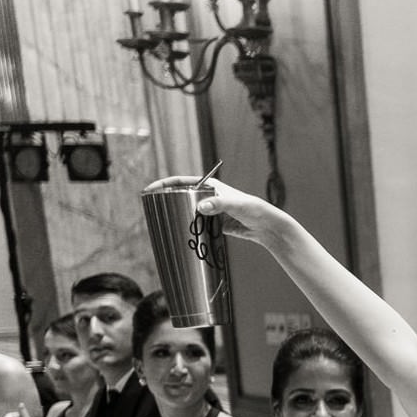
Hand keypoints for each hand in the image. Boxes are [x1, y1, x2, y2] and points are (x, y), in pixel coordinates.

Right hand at [153, 175, 287, 249]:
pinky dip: (189, 229)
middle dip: (167, 203)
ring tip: (163, 224)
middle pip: (181, 197)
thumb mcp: (235, 204)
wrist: (267, 226)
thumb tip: (200, 207)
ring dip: (177, 217)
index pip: (181, 182)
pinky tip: (181, 235)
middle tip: (153, 211)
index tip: (149, 190)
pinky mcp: (214, 224)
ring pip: (188, 213)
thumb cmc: (254, 210)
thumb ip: (219, 204)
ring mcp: (210, 211)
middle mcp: (208, 197)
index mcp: (209, 186)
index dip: (164, 184)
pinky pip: (197, 225)